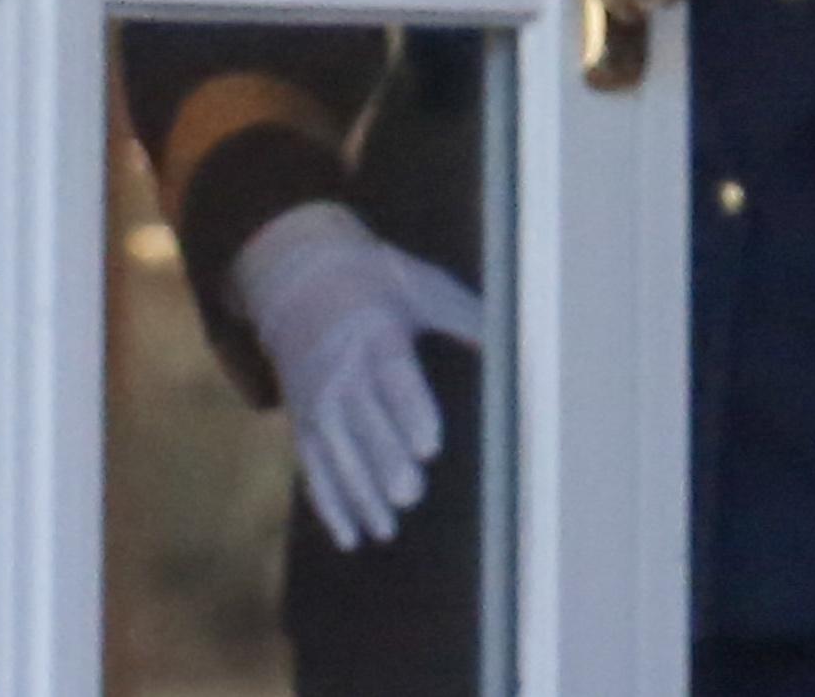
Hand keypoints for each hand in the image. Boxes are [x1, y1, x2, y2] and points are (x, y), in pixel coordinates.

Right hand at [229, 201, 485, 552]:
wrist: (298, 277)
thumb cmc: (377, 282)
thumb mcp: (420, 286)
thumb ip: (464, 316)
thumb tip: (516, 339)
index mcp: (374, 335)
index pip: (392, 377)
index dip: (410, 412)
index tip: (429, 447)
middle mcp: (340, 372)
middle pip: (362, 423)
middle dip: (385, 461)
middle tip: (411, 495)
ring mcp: (316, 400)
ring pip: (336, 454)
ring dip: (360, 494)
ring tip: (387, 529)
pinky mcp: (303, 421)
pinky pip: (313, 467)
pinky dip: (330, 504)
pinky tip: (351, 537)